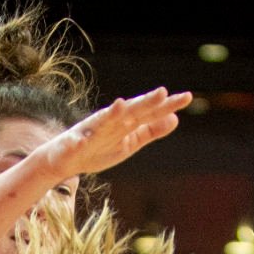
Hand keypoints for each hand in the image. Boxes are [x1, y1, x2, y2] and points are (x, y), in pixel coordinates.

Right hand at [35, 89, 190, 183]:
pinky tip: (83, 140)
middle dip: (144, 103)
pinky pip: (77, 142)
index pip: (149, 112)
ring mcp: (91, 131)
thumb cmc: (100, 149)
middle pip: (130, 111)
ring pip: (103, 121)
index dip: (166, 105)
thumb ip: (151, 131)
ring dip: (112, 113)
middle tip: (162, 93)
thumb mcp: (130, 142)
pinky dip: (79, 140)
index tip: (187, 97)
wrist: (67, 160)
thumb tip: (175, 119)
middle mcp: (110, 122)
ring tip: (122, 105)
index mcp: (125, 122)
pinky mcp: (73, 143)